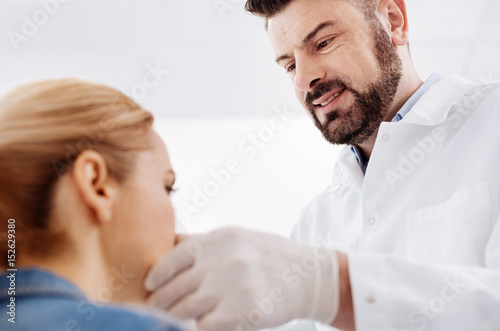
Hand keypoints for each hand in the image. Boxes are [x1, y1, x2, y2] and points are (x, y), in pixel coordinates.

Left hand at [144, 227, 339, 330]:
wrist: (308, 276)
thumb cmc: (267, 256)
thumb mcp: (236, 238)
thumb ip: (202, 242)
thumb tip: (166, 247)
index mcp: (220, 239)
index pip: (175, 257)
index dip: (157, 275)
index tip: (150, 285)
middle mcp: (226, 260)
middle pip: (177, 286)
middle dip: (161, 301)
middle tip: (153, 308)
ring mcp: (236, 286)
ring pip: (187, 309)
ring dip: (175, 317)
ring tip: (170, 319)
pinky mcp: (246, 311)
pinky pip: (207, 325)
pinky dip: (199, 327)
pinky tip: (199, 325)